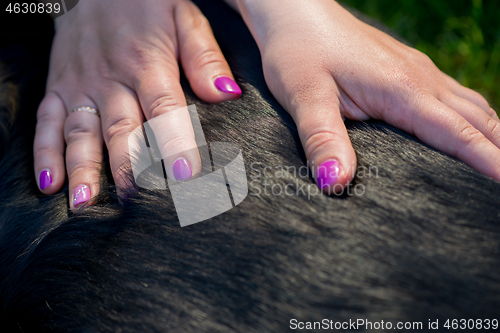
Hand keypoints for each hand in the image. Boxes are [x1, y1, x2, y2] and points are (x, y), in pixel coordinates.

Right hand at [34, 0, 241, 207]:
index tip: (186, 177)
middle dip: (130, 171)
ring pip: (81, 133)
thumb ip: (204, 57)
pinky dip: (44, 153)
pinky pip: (46, 123)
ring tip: (87, 204)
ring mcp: (80, 86)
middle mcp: (111, 79)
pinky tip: (51, 184)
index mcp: (148, 63)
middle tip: (138, 206)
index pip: (164, 109)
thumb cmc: (147, 5)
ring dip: (84, 170)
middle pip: (121, 130)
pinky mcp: (58, 88)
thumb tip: (226, 94)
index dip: (175, 143)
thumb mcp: (184, 17)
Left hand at [230, 0, 498, 191]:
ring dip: (491, 135)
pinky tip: (471, 130)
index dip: (487, 164)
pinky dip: (473, 118)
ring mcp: (417, 71)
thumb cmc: (298, 50)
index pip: (458, 134)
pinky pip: (455, 95)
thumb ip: (323, 138)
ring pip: (471, 106)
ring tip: (499, 164)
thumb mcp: (304, 96)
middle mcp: (420, 79)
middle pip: (477, 120)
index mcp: (401, 90)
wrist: (296, 12)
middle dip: (498, 153)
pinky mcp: (408, 68)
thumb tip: (336, 182)